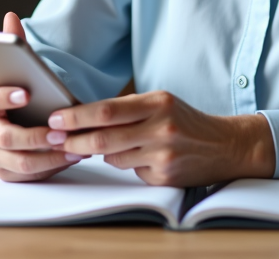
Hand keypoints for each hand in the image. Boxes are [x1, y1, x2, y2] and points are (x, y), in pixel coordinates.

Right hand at [0, 12, 79, 181]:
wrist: (2, 124)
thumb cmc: (13, 93)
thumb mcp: (14, 69)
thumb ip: (13, 44)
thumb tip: (11, 17)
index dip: (6, 96)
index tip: (27, 92)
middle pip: (6, 137)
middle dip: (36, 135)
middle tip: (62, 131)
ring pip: (19, 161)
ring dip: (49, 155)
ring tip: (74, 146)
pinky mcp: (3, 172)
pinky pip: (26, 175)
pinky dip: (50, 167)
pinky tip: (70, 156)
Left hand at [45, 91, 275, 186]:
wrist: (225, 145)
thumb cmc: (185, 121)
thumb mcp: (161, 103)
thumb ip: (127, 109)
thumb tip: (85, 117)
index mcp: (158, 103)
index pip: (106, 110)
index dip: (76, 116)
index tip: (54, 118)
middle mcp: (161, 127)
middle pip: (103, 137)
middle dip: (73, 140)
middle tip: (53, 139)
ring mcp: (163, 154)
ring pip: (113, 157)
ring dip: (101, 153)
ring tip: (106, 145)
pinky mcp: (164, 176)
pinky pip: (131, 171)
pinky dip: (128, 165)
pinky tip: (142, 158)